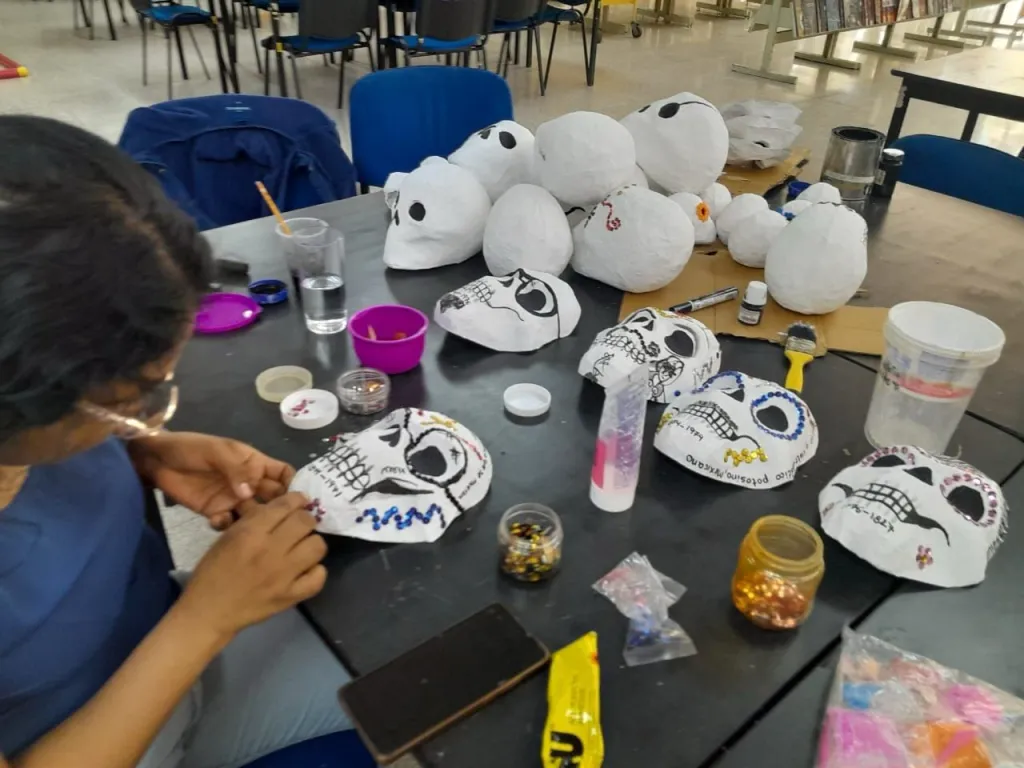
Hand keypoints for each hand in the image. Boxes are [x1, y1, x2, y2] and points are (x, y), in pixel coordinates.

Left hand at [129, 432, 295, 529]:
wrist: (157, 461)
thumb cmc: (191, 448)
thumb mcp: (216, 451)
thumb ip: (236, 470)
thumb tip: (250, 493)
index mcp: (255, 463)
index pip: (284, 474)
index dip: (294, 484)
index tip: (298, 500)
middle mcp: (249, 483)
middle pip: (274, 498)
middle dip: (280, 509)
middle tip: (280, 522)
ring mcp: (232, 499)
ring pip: (255, 515)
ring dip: (256, 522)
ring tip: (252, 527)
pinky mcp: (215, 512)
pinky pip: (230, 524)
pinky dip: (228, 526)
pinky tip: (218, 520)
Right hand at [177, 493, 327, 639]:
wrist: (209, 612)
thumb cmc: (214, 571)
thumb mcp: (227, 537)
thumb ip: (254, 520)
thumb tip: (281, 507)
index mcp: (251, 533)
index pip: (285, 506)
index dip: (297, 499)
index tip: (300, 501)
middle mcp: (271, 550)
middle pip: (306, 522)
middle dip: (305, 519)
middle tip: (299, 526)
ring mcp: (284, 575)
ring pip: (317, 546)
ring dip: (311, 543)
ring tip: (302, 548)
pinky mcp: (291, 596)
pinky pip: (319, 577)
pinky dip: (315, 571)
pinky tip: (305, 570)